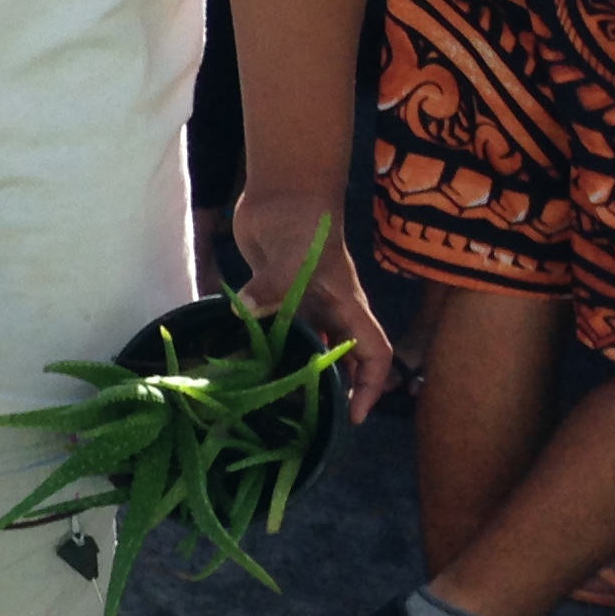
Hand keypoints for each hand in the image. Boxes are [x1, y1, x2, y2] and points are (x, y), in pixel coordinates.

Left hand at [231, 191, 395, 422]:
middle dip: (330, 391)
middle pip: (339, 360)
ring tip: (269, 404)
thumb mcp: (295, 254)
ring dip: (294, 373)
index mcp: (347, 307)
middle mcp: (329, 313)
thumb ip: (274, 284)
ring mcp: (302, 306)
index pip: (374, 354)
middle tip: (304, 422)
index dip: (370, 387)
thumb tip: (245, 311)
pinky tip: (240, 369)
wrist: (283, 193)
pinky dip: (262, 350)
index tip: (355, 417)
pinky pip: (273, 333)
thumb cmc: (303, 221)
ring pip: (305, 350)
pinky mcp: (275, 298)